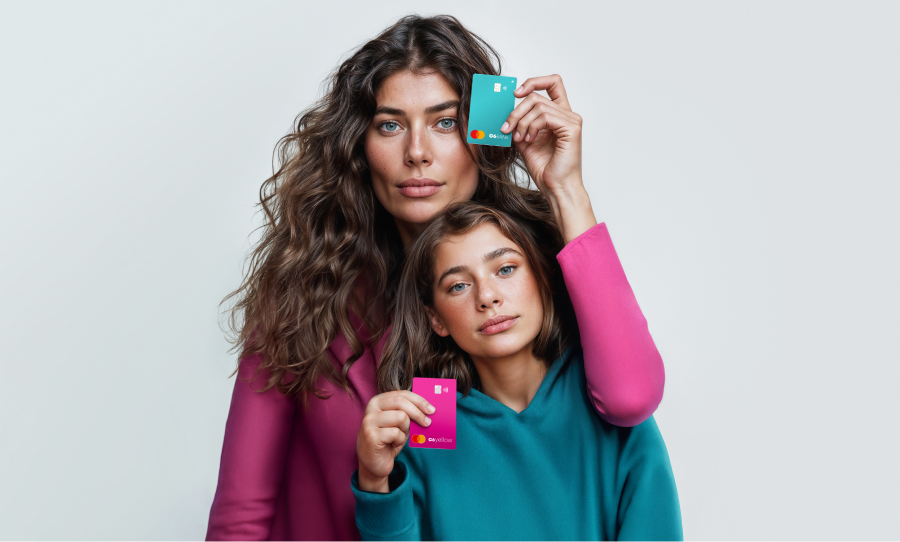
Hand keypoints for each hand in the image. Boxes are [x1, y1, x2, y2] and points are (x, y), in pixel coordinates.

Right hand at [356, 390, 434, 492]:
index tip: (431, 409)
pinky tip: (393, 444)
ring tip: (399, 436)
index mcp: (378, 401)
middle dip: (418, 413)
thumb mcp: (399, 424)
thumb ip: (409, 414)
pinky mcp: (371, 435)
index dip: (419, 401)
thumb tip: (429, 410)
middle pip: (401, 402)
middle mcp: (372, 408)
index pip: (402, 394)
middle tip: (427, 423)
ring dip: (405, 429)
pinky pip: (396, 433)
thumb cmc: (388, 441)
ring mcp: (369, 421)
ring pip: (400, 417)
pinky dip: (399, 440)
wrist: (373, 463)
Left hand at [501, 74, 582, 196]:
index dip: (533, 82)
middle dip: (516, 111)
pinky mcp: (572, 128)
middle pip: (536, 96)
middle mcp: (567, 114)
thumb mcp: (524, 139)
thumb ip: (519, 123)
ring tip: (519, 138)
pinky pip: (545, 116)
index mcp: (558, 115)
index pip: (552, 83)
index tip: (515, 94)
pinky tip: (529, 139)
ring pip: (538, 105)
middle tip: (506, 128)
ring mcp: (572, 120)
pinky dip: (531, 127)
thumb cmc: (544, 167)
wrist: (555, 187)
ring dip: (521, 122)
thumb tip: (503, 111)